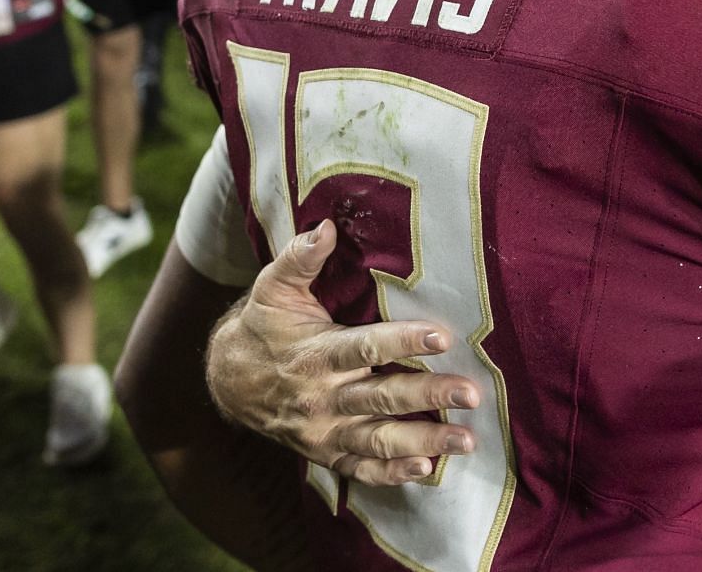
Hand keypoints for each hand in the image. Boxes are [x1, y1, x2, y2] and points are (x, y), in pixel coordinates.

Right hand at [205, 219, 483, 485]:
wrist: (229, 382)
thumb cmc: (263, 327)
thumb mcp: (272, 289)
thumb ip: (299, 258)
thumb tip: (325, 226)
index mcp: (315, 354)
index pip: (364, 347)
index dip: (403, 341)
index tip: (442, 336)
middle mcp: (322, 397)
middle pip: (382, 398)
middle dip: (429, 396)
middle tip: (472, 394)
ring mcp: (324, 431)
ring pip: (379, 439)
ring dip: (425, 442)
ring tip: (467, 441)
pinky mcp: (325, 452)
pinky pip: (360, 469)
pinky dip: (391, 474)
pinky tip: (427, 471)